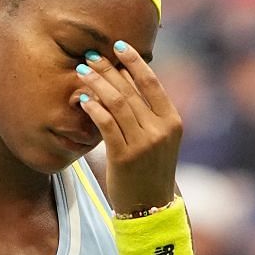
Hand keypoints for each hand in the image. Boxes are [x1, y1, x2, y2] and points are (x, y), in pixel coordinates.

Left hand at [74, 39, 181, 215]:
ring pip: (118, 103)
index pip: (152, 82)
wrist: (150, 208)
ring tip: (82, 72)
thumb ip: (148, 113)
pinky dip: (94, 108)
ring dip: (98, 84)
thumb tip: (125, 81)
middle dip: (109, 69)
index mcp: (172, 121)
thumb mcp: (159, 139)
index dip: (134, 61)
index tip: (118, 46)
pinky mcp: (125, 157)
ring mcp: (144, 143)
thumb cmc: (149, 170)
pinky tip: (82, 99)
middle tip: (91, 55)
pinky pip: (107, 124)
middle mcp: (161, 129)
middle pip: (131, 89)